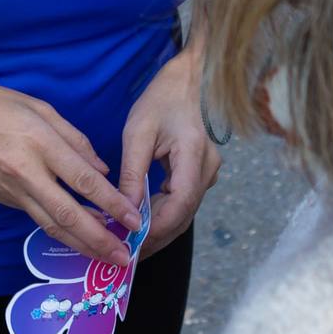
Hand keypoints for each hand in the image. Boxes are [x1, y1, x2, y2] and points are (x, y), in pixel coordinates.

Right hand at [0, 75, 143, 265]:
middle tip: (124, 256)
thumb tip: (101, 169)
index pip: (83, 180)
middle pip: (68, 214)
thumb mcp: (39, 107)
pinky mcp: (3, 200)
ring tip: (107, 259)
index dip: (112, 203)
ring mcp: (12, 191)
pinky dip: (60, 232)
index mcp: (39, 143)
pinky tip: (79, 238)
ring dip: (82, 245)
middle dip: (100, 239)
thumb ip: (74, 139)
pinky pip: (37, 219)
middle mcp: (26, 172)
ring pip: (51, 226)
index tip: (134, 219)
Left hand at [118, 48, 222, 256]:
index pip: (179, 206)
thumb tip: (124, 210)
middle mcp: (207, 170)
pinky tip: (142, 221)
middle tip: (125, 254)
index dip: (156, 229)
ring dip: (159, 228)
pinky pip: (183, 201)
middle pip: (183, 216)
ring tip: (129, 242)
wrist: (190, 80)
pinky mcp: (201, 173)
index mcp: (194, 157)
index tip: (130, 243)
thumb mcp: (139, 132)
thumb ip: (132, 173)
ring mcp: (208, 172)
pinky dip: (163, 214)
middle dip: (156, 238)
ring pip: (184, 212)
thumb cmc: (162, 99)